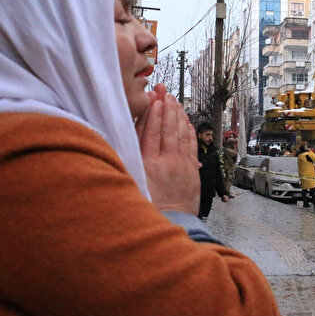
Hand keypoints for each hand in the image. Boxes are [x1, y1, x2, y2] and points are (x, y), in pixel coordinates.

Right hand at [136, 86, 199, 214]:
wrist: (169, 224)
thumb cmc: (147, 207)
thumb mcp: (131, 185)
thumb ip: (128, 163)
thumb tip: (123, 142)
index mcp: (146, 165)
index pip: (149, 133)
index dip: (151, 114)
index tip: (153, 99)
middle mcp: (165, 162)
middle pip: (165, 128)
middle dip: (165, 107)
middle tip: (164, 91)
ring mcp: (180, 165)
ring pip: (179, 134)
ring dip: (177, 115)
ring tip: (174, 100)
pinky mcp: (191, 170)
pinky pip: (191, 145)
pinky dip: (189, 131)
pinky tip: (186, 120)